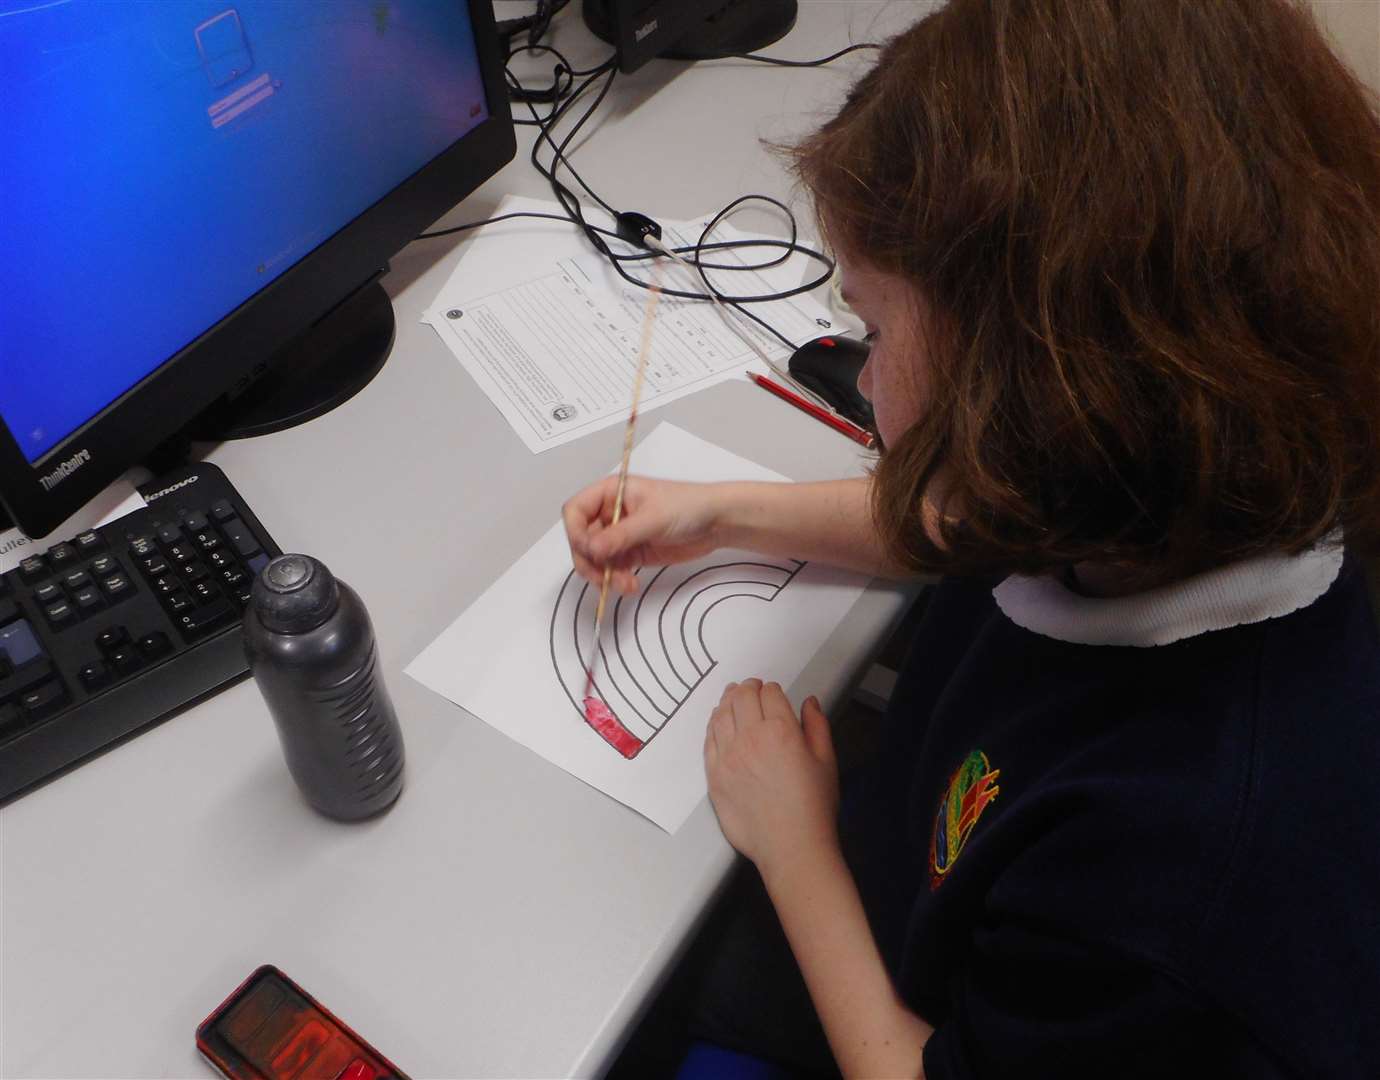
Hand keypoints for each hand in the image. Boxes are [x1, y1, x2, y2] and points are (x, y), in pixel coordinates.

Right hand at [562, 475, 726, 593]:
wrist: (716, 523)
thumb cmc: (688, 506)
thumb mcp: (652, 518)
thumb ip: (621, 534)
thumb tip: (592, 549)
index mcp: (611, 493)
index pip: (575, 511)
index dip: (575, 532)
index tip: (589, 550)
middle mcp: (610, 513)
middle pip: (581, 539)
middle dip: (590, 561)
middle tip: (603, 576)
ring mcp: (619, 535)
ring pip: (595, 559)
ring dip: (604, 575)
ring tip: (625, 584)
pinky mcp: (631, 553)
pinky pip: (612, 570)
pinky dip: (615, 580)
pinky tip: (630, 585)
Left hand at [704, 679, 839, 876]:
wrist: (791, 847)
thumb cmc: (813, 808)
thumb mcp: (826, 761)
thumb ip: (817, 725)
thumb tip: (809, 703)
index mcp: (781, 731)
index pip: (769, 693)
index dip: (771, 689)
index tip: (772, 692)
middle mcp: (750, 738)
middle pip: (741, 698)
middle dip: (747, 688)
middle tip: (750, 688)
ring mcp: (728, 757)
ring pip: (720, 715)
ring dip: (726, 701)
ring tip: (731, 697)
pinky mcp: (714, 776)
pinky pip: (708, 741)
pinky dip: (712, 726)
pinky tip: (717, 722)